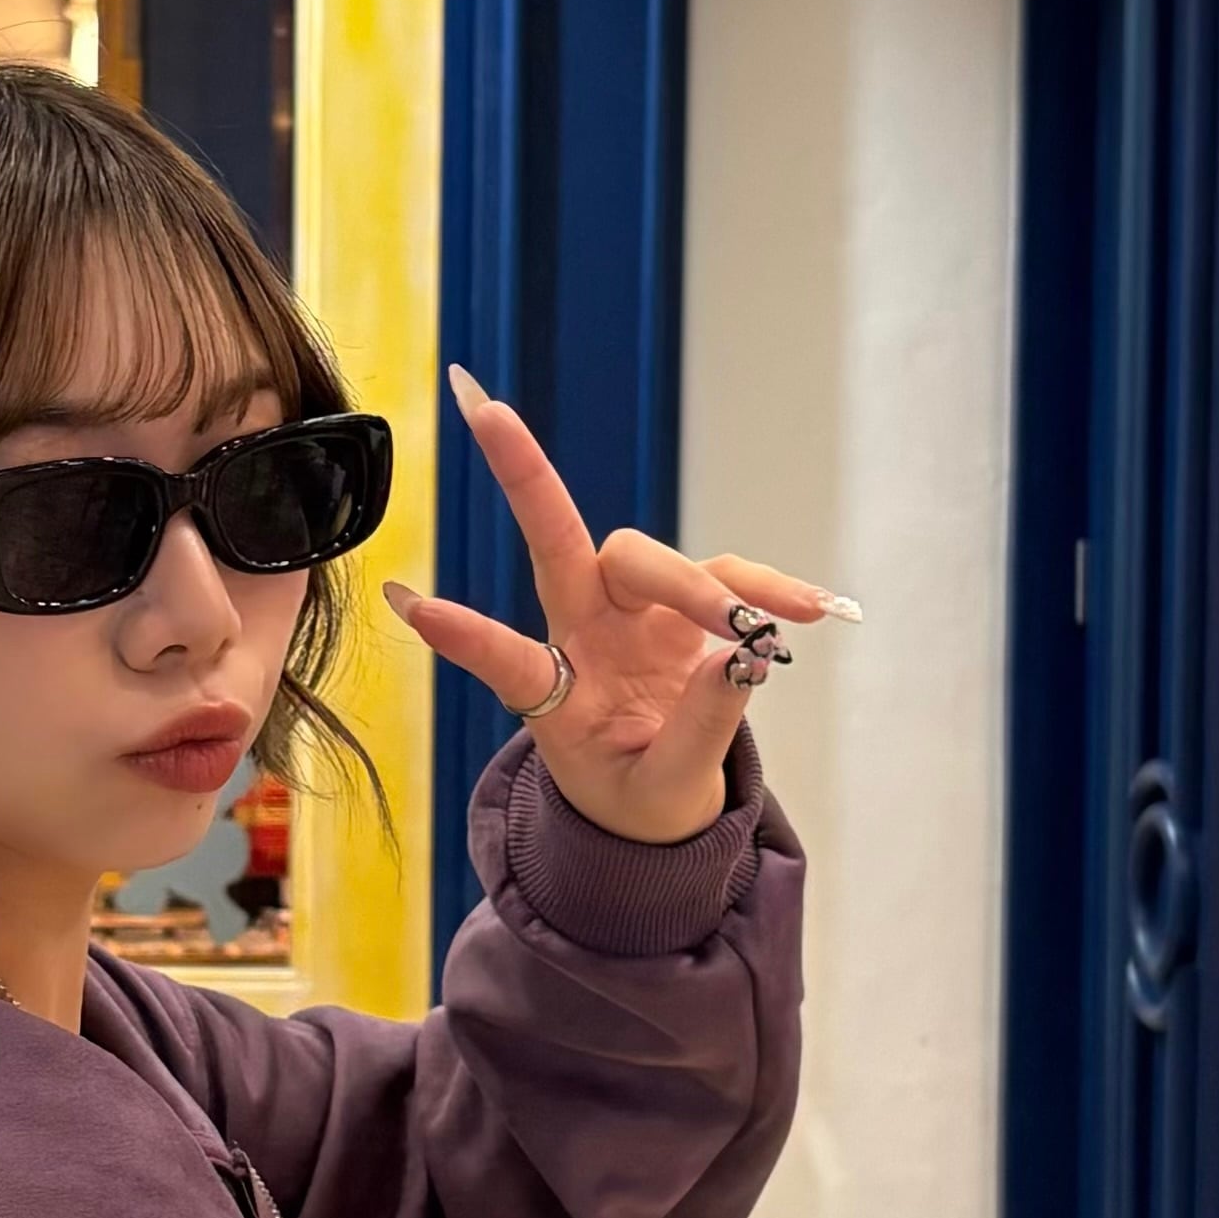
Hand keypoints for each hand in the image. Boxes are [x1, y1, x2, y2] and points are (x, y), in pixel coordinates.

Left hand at [386, 368, 849, 845]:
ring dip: (703, 587)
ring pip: (653, 560)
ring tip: (758, 633)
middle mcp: (583, 637)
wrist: (664, 801)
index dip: (459, 636)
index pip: (503, 661)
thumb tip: (744, 656)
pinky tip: (819, 610)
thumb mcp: (666, 790)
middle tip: (494, 416)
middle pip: (564, 551)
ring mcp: (634, 614)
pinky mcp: (689, 606)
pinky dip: (772, 591)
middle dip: (525, 477)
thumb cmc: (640, 799)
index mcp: (556, 696)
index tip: (399, 601)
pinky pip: (731, 578)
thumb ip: (700, 730)